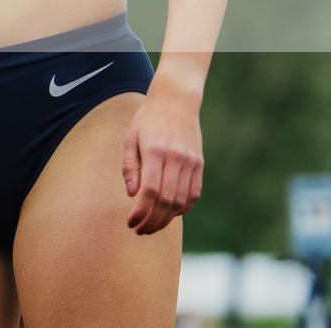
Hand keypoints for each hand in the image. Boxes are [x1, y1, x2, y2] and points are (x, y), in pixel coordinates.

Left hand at [122, 86, 203, 234]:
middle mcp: (175, 158)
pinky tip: (170, 213)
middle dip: (152, 221)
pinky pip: (193, 194)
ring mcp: (190, 162)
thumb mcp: (131, 138)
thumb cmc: (147, 119)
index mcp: (155, 151)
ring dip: (166, 219)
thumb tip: (132, 195)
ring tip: (152, 226)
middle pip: (165, 201)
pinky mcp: (199, 164)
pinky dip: (182, 208)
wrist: (176, 100)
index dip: (140, 212)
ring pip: (181, 201)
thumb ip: (130, 167)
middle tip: (140, 230)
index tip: (130, 222)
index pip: (149, 191)